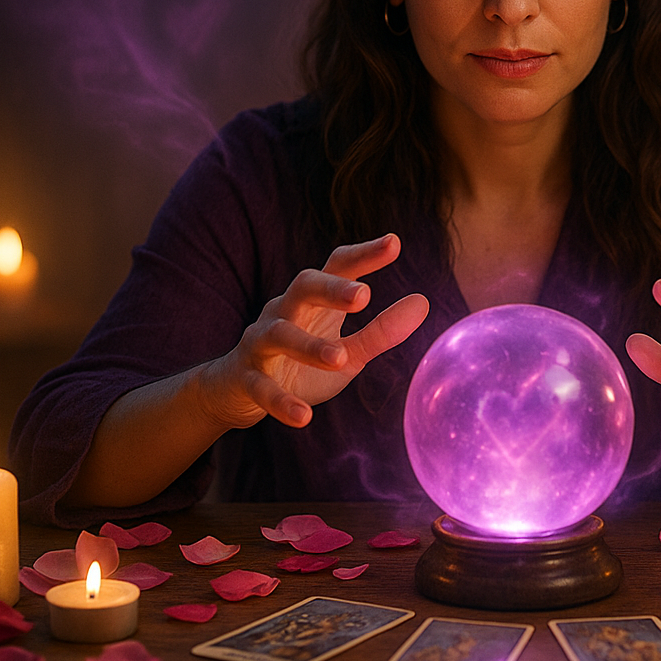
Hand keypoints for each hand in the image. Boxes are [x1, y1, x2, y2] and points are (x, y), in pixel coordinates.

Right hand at [199, 234, 427, 429]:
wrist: (238, 392)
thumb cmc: (302, 364)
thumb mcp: (348, 352)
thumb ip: (381, 331)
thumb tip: (422, 302)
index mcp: (312, 301)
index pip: (336, 267)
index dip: (363, 255)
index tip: (395, 243)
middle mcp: (283, 312)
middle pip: (302, 286)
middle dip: (331, 289)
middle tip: (364, 295)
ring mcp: (260, 343)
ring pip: (279, 334)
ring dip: (308, 346)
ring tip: (339, 358)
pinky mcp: (246, 378)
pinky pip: (261, 387)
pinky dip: (280, 401)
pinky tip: (303, 418)